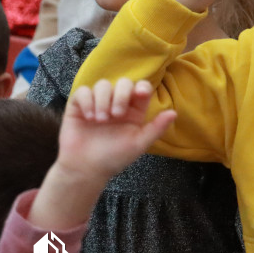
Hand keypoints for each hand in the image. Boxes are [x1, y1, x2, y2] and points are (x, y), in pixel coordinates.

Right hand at [62, 78, 176, 183]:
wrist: (86, 169)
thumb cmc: (114, 158)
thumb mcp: (138, 144)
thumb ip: (156, 128)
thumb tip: (174, 113)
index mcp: (134, 110)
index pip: (141, 88)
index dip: (142, 87)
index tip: (140, 94)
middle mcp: (117, 103)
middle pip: (124, 83)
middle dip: (121, 95)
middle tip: (116, 115)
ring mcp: (98, 103)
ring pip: (103, 85)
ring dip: (103, 100)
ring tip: (100, 120)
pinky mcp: (80, 106)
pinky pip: (84, 91)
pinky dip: (87, 101)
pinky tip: (89, 117)